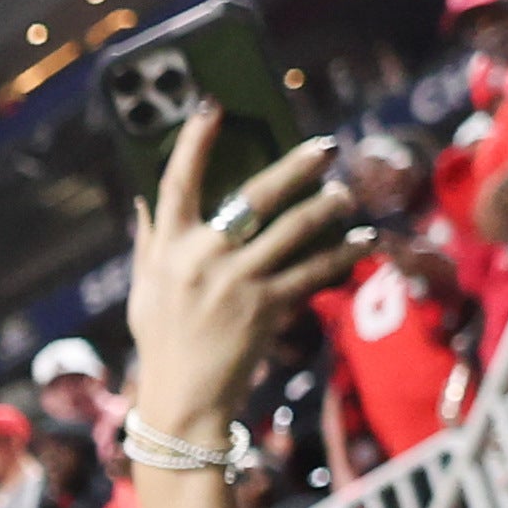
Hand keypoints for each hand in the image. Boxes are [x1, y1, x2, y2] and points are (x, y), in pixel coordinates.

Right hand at [116, 119, 360, 469]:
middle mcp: (201, 258)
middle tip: (326, 147)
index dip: (194, 141)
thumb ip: (149, 242)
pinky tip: (363, 243)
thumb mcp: (145, 290)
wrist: (184, 402)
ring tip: (346, 195)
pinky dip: (341, 256)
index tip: (213, 106)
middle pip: (255, 196)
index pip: (177, 182)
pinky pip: (312, 272)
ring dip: (328, 207)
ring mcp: (236, 283)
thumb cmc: (163, 342)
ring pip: (294, 229)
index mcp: (167, 248)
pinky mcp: (266, 308)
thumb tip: (147, 198)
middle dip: (295, 165)